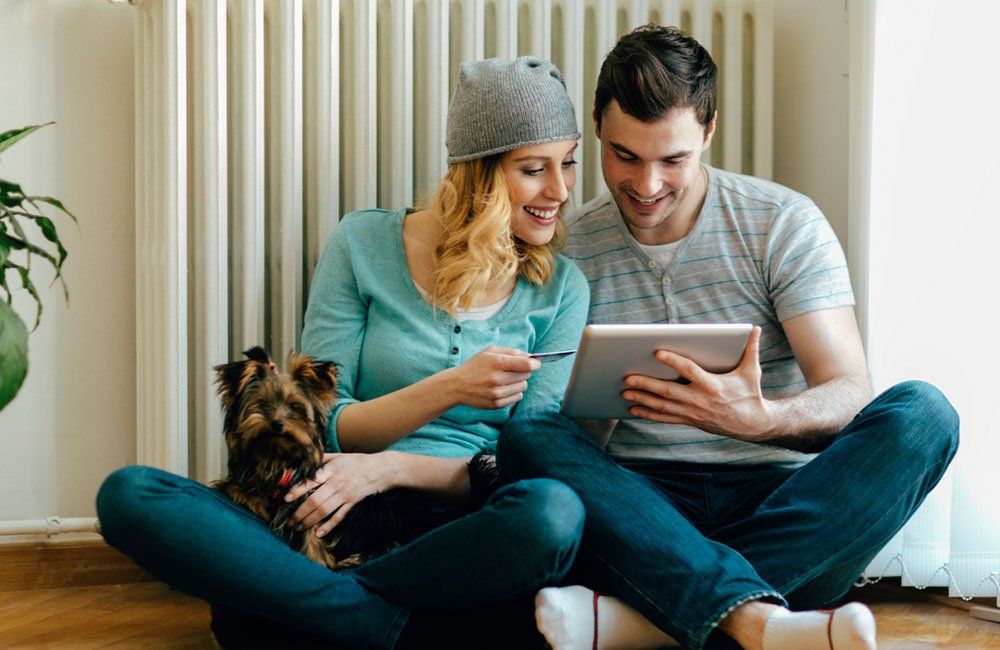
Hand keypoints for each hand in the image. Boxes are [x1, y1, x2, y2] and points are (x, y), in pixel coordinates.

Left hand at [284, 452, 396, 536]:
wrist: (381, 469)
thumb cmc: (357, 461)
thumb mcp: (339, 456)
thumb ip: (322, 458)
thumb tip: (304, 459)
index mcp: (331, 469)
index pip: (311, 481)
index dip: (298, 490)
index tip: (286, 499)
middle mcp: (337, 482)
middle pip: (315, 500)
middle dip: (300, 513)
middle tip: (289, 522)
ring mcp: (345, 494)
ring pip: (324, 510)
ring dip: (309, 521)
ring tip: (299, 527)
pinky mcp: (353, 502)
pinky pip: (339, 516)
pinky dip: (329, 526)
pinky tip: (319, 533)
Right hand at [447, 345, 540, 409]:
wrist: (457, 385)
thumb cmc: (475, 366)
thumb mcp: (489, 352)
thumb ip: (511, 352)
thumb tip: (530, 357)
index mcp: (496, 362)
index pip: (526, 365)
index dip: (535, 364)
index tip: (536, 363)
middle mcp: (497, 378)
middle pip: (526, 375)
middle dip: (524, 371)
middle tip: (513, 370)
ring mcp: (496, 393)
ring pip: (523, 387)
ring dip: (519, 382)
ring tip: (506, 379)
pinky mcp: (496, 404)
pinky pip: (517, 397)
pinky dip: (514, 392)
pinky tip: (504, 388)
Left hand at [621, 326, 774, 439]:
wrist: (752, 424)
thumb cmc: (750, 394)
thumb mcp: (752, 372)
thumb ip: (751, 349)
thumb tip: (755, 328)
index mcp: (714, 386)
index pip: (690, 370)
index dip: (673, 361)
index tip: (657, 353)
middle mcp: (700, 400)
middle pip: (669, 391)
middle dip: (647, 384)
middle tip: (628, 377)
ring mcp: (693, 413)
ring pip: (663, 406)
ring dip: (643, 399)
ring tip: (625, 391)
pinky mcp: (690, 421)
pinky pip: (665, 418)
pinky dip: (648, 414)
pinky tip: (634, 409)